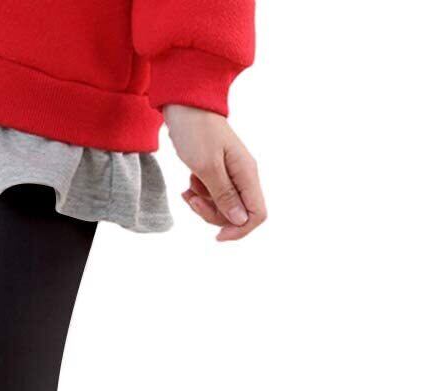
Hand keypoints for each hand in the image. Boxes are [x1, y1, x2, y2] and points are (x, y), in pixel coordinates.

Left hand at [163, 105, 266, 240]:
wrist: (184, 104)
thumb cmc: (195, 132)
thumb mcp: (207, 167)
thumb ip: (224, 196)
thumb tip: (240, 221)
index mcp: (247, 173)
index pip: (257, 214)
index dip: (240, 230)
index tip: (217, 235)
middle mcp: (243, 175)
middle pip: (237, 215)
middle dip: (213, 216)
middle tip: (192, 201)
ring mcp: (231, 174)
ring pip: (223, 207)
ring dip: (203, 205)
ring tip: (187, 190)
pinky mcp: (218, 172)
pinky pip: (212, 195)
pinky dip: (199, 195)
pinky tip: (188, 184)